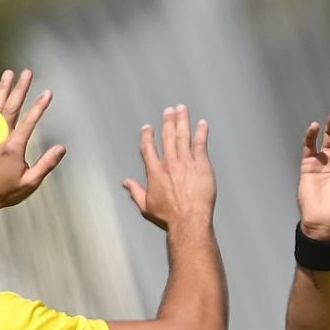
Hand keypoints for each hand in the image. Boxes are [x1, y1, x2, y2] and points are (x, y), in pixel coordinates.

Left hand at [0, 68, 66, 216]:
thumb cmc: (6, 192)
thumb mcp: (31, 183)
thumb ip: (46, 164)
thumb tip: (61, 148)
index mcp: (13, 147)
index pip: (29, 121)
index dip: (39, 106)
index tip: (48, 92)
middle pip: (10, 107)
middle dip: (20, 88)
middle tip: (27, 72)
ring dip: (2, 89)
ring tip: (9, 73)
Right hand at [123, 105, 214, 230]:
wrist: (188, 220)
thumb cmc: (169, 216)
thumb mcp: (146, 206)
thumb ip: (135, 191)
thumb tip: (126, 183)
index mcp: (155, 172)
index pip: (148, 148)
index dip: (147, 136)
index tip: (148, 128)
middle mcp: (169, 163)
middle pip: (167, 136)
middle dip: (168, 121)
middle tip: (169, 110)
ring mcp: (186, 163)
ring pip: (183, 136)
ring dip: (182, 120)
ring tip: (182, 109)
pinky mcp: (201, 165)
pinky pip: (201, 144)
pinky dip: (201, 132)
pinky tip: (202, 123)